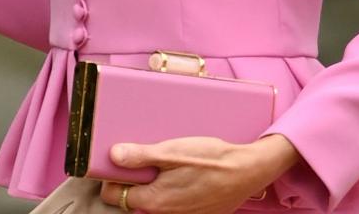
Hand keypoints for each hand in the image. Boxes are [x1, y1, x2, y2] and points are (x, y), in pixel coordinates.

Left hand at [100, 134, 298, 213]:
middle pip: (133, 200)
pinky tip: (180, 172)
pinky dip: (170, 190)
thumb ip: (140, 156)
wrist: (247, 171)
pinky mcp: (195, 213)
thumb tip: (113, 156)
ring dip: (152, 184)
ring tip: (162, 162)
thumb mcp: (171, 151)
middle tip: (141, 157)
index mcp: (155, 201)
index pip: (115, 197)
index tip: (117, 161)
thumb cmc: (210, 159)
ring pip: (153, 201)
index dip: (111, 178)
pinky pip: (172, 204)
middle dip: (132, 180)